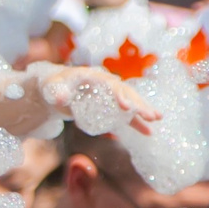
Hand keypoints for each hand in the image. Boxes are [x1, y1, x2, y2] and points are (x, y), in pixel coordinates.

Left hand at [38, 65, 161, 134]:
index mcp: (94, 76)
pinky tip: (148, 132)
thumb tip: (61, 99)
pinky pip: (125, 114)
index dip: (119, 94)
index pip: (110, 84)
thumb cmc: (53, 86)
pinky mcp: (110, 107)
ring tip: (157, 119)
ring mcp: (109, 95)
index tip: (126, 107)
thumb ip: (56, 91)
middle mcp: (105, 83)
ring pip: (130, 102)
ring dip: (142, 110)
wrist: (55, 90)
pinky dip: (136, 122)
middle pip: (125, 92)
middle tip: (151, 116)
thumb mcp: (51, 87)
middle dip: (138, 104)